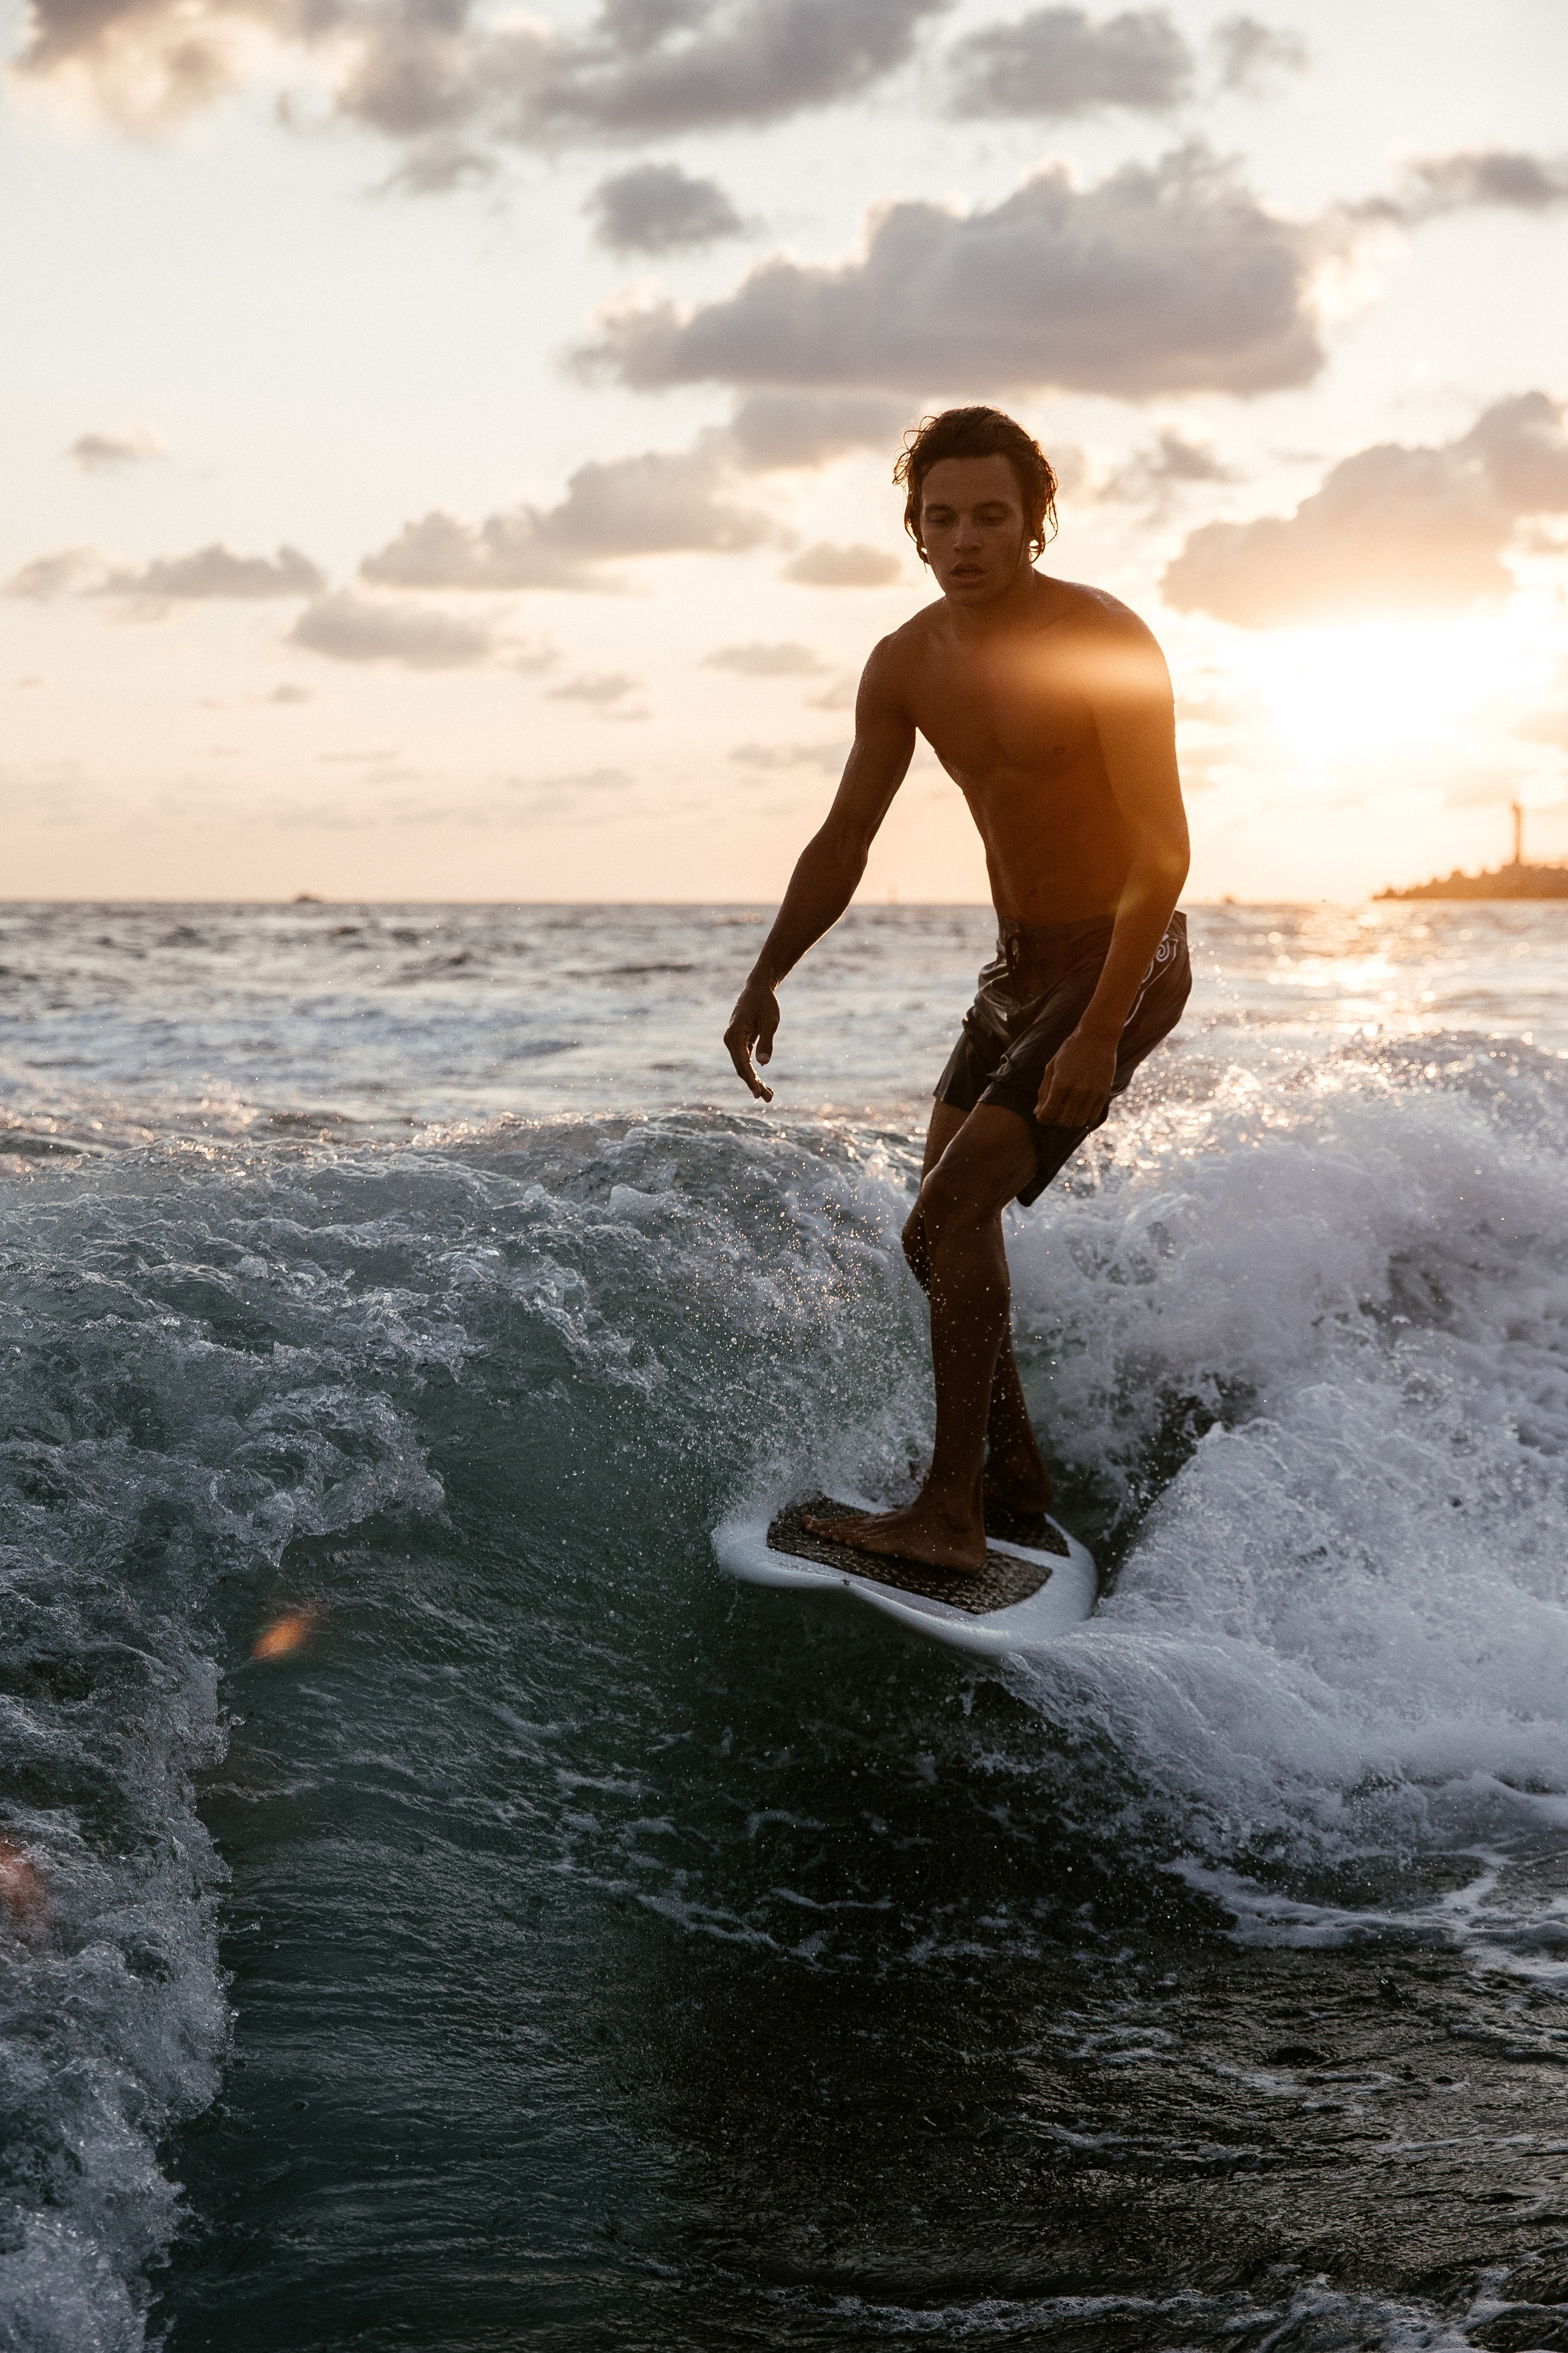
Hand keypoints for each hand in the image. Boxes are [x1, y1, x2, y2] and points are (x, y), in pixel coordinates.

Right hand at [724, 979, 779, 1100]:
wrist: (758, 988)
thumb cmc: (765, 1003)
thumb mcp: (770, 1021)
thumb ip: (766, 1042)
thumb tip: (763, 1064)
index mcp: (735, 1034)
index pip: (742, 1063)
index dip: (750, 1080)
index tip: (758, 1093)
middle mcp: (731, 1040)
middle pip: (741, 1068)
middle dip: (754, 1084)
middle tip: (768, 1098)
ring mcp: (734, 1042)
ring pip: (743, 1066)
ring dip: (754, 1081)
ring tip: (769, 1095)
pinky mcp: (740, 1042)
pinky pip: (746, 1061)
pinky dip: (754, 1072)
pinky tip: (762, 1083)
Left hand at [1035, 1027, 1117, 1128]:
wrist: (1097, 1037)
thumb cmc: (1070, 1051)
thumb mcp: (1052, 1067)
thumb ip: (1044, 1091)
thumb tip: (1037, 1112)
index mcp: (1060, 1083)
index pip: (1048, 1113)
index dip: (1043, 1119)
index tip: (1042, 1117)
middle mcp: (1077, 1090)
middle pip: (1064, 1122)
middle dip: (1056, 1121)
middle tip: (1055, 1113)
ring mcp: (1092, 1093)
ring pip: (1079, 1122)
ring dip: (1071, 1119)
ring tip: (1068, 1109)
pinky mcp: (1104, 1093)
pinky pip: (1092, 1115)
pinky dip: (1085, 1115)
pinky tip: (1080, 1105)